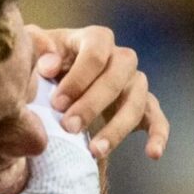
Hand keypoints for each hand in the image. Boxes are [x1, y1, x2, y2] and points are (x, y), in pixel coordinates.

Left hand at [30, 24, 169, 159]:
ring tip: (94, 151)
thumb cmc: (44, 62)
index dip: (78, 78)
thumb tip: (48, 64)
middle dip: (93, 104)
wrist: (55, 76)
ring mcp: (134, 81)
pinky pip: (157, 118)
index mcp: (95, 39)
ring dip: (117, 128)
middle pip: (117, 76)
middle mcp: (121, 58)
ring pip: (136, 101)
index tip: (56, 103)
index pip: (96, 51)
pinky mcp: (143, 104)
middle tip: (69, 127)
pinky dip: (158, 135)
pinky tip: (153, 154)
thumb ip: (36, 49)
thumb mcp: (35, 50)